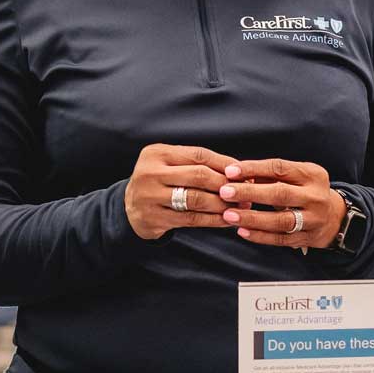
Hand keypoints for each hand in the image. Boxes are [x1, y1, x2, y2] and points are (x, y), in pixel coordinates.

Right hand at [124, 144, 238, 240]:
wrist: (128, 208)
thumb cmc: (159, 183)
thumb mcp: (170, 165)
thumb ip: (197, 164)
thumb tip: (238, 170)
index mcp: (157, 153)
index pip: (198, 155)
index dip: (224, 164)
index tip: (243, 173)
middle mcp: (150, 172)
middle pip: (198, 175)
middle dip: (226, 184)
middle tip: (244, 191)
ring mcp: (150, 196)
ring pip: (196, 199)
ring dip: (222, 204)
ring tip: (239, 206)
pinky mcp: (154, 218)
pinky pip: (192, 219)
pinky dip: (213, 220)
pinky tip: (226, 220)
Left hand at [216, 158, 347, 248]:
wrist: (334, 217)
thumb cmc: (305, 192)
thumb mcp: (295, 176)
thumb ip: (268, 175)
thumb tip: (236, 174)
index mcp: (312, 174)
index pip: (280, 168)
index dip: (254, 169)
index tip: (231, 171)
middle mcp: (315, 196)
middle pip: (280, 193)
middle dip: (250, 193)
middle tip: (225, 192)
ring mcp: (313, 219)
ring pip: (280, 220)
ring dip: (252, 218)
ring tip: (229, 215)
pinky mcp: (307, 238)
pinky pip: (281, 238)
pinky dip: (260, 236)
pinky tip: (242, 231)